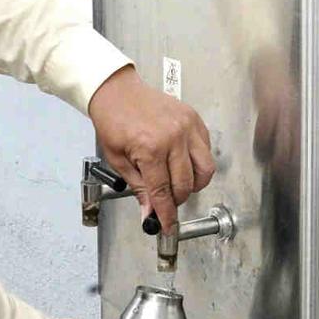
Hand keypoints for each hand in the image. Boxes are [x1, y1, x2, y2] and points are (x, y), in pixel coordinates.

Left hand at [88, 65, 214, 231]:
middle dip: (176, 200)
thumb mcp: (118, 159)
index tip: (167, 226)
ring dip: (194, 184)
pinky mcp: (194, 119)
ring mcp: (187, 127)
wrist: (117, 91)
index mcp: (150, 148)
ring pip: (205, 169)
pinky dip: (198, 163)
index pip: (163, 192)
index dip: (166, 214)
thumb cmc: (113, 120)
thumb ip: (138, 187)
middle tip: (166, 202)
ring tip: (178, 184)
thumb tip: (149, 212)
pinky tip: (183, 163)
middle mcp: (173, 137)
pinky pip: (206, 150)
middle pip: (185, 184)